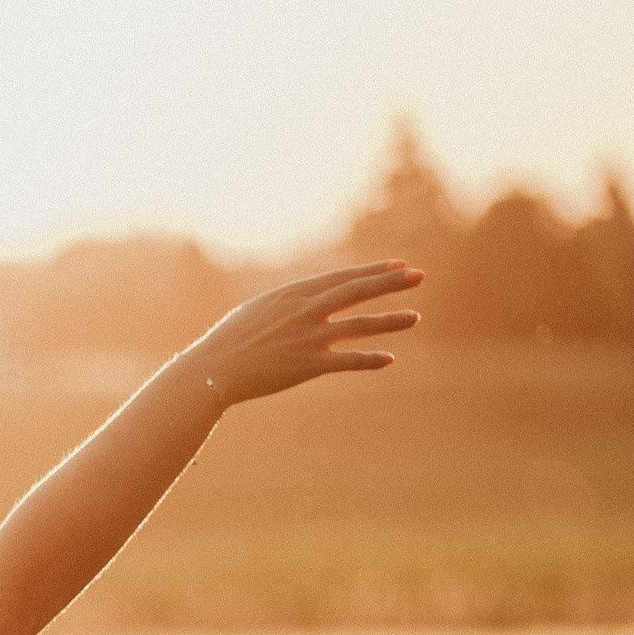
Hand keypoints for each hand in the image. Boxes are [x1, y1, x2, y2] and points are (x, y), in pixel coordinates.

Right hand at [188, 262, 421, 411]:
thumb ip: (288, 303)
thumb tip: (306, 300)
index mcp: (293, 294)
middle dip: (390, 283)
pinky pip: (346, 361)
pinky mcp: (307, 365)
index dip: (372, 271)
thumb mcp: (259, 310)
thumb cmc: (231, 341)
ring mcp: (308, 338)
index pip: (342, 278)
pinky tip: (389, 358)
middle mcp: (305, 311)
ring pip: (358, 325)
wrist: (213, 370)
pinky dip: (369, 359)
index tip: (398, 265)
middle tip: (419, 276)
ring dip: (389, 321)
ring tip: (415, 317)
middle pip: (356, 292)